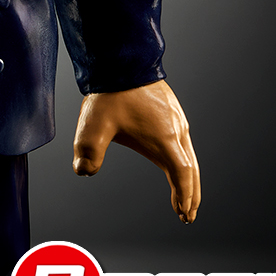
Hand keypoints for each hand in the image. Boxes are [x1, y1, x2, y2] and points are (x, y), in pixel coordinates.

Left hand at [72, 80, 200, 223]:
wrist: (121, 61)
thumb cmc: (110, 93)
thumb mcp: (93, 126)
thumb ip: (88, 152)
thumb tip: (84, 171)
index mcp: (164, 138)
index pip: (182, 174)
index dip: (185, 196)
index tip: (184, 214)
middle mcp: (176, 130)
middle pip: (191, 169)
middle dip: (191, 194)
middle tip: (188, 215)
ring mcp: (176, 120)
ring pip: (189, 156)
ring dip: (188, 178)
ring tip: (184, 196)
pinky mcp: (171, 112)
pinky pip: (183, 142)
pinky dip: (183, 160)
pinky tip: (174, 163)